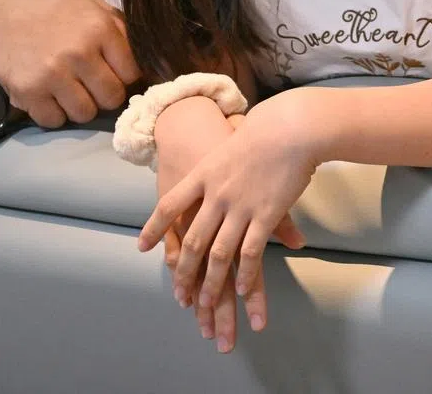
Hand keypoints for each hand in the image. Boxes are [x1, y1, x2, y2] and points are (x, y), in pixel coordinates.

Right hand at [0, 0, 139, 127]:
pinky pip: (55, 121)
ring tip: (68, 90)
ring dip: (79, 107)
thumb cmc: (51, 15)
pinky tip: (48, 95)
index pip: (133, 72)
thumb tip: (156, 53)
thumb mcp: (89, 9)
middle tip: (90, 85)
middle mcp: (79, 52)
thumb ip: (119, 28)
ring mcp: (52, 74)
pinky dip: (53, 113)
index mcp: (99, 28)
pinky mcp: (29, 93)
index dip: (125, 77)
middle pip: (111, 98)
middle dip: (104, 95)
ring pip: (86, 114)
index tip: (113, 74)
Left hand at [140, 97, 311, 347]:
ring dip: (212, 283)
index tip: (142, 247)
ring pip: (219, 254)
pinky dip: (244, 275)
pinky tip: (241, 289)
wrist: (289, 127)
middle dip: (185, 272)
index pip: (170, 205)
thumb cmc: (264, 130)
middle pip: (194, 239)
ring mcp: (240, 207)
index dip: (154, 228)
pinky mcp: (265, 215)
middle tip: (179, 295)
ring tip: (207, 304)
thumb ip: (218, 166)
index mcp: (203, 174)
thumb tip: (212, 173)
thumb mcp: (229, 144)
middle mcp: (216, 194)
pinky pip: (250, 253)